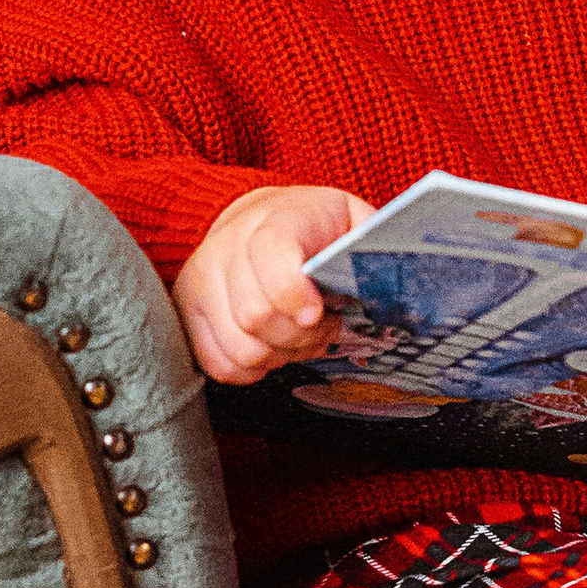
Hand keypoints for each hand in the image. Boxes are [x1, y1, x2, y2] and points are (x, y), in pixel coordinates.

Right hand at [173, 184, 373, 383]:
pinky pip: (218, 364)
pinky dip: (251, 369)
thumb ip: (370, 246)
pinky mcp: (187, 311)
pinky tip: (271, 347)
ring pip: (239, 347)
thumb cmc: (316, 227)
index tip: (319, 314)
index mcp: (274, 219)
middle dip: (301, 336)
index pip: (270, 253)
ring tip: (299, 337)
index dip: (294, 292)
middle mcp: (227, 247)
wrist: (258, 218)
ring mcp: (201, 280)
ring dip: (280, 355)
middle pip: (255, 314)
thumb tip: (399, 277)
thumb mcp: (352, 220)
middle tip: (323, 326)